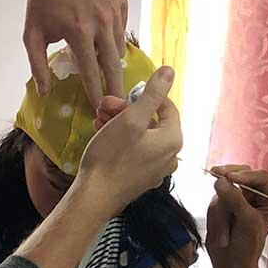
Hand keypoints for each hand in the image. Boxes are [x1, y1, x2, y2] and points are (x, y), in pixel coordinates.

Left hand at [22, 0, 127, 109]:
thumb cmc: (41, 5)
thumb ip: (37, 66)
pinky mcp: (121, 1)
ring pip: (119, 48)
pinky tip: (100, 35)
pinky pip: (122, 31)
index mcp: (78, 31)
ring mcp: (113, 10)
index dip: (95, 92)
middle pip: (112, 65)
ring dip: (110, 59)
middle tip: (119, 104)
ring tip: (99, 62)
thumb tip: (45, 93)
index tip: (100, 108)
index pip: (91, 71)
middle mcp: (100, 21)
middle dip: (115, 87)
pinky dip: (114, 38)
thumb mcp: (32, 36)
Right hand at [76, 67, 180, 215]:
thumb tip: (169, 71)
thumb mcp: (131, 119)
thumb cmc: (112, 155)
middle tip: (103, 105)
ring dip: (120, 123)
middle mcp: (170, 156)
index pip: (166, 107)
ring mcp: (156, 170)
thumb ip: (153, 94)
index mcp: (173, 139)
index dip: (144, 96)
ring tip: (98, 119)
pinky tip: (101, 134)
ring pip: (141, 136)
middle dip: (126, 110)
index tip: (122, 95)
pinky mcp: (141, 179)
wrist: (94, 196)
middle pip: (151, 122)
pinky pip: (135, 152)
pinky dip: (120, 140)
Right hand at [206, 165, 267, 267]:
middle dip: (229, 185)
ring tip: (224, 230)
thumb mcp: (246, 221)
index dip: (245, 175)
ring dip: (221, 208)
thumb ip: (235, 199)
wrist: (230, 264)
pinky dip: (215, 213)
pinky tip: (220, 229)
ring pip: (224, 188)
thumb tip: (220, 181)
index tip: (230, 178)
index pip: (260, 176)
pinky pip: (215, 199)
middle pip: (240, 174)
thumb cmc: (247, 246)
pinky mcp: (224, 203)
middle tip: (215, 174)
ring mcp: (239, 197)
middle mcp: (257, 194)